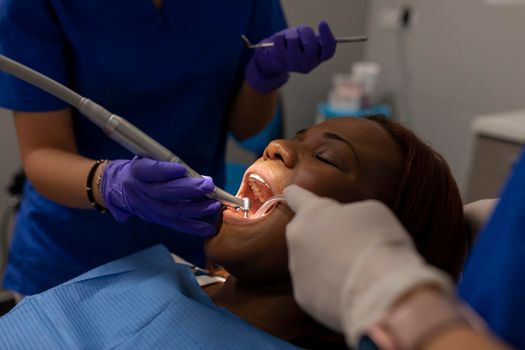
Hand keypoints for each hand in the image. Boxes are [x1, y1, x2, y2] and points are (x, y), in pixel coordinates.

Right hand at [101, 157, 220, 236]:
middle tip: (209, 185)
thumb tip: (185, 171)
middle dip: (189, 189)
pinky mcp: (157, 219)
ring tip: (214, 204)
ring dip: (196, 209)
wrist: (117, 187)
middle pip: (165, 192)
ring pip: (172, 211)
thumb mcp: (145, 158)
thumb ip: (162, 162)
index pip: (149, 171)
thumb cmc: (140, 168)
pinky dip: (194, 228)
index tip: (182, 168)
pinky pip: (176, 225)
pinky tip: (209, 228)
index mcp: (138, 171)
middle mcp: (142, 191)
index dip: (165, 171)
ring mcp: (149, 208)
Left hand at [245, 21, 336, 93]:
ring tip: (289, 40)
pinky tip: (280, 43)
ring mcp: (293, 63)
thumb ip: (313, 38)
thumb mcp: (308, 41)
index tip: (322, 23)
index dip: (327, 36)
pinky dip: (280, 36)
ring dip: (291, 34)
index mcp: (318, 59)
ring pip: (293, 39)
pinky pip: (280, 39)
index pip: (328, 51)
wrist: (276, 59)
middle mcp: (307, 64)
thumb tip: (309, 35)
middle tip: (302, 30)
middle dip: (306, 32)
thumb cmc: (296, 46)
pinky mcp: (279, 60)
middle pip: (311, 43)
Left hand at [284, 185, 451, 345]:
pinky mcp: (302, 295)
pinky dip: (329, 288)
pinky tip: (350, 289)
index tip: (289, 191)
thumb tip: (344, 226)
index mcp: (313, 212)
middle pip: (306, 233)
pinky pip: (316, 287)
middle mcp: (298, 238)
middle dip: (321, 236)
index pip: (298, 197)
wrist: (379, 291)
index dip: (296, 194)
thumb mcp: (371, 212)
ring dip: (326, 264)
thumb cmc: (379, 243)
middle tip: (350, 244)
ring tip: (356, 271)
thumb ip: (349, 213)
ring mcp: (297, 268)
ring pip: (310, 262)